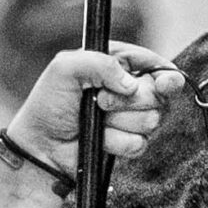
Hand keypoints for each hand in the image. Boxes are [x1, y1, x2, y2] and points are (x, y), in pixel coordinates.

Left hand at [8, 44, 184, 172]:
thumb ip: (100, 63)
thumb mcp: (66, 68)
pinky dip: (116, 142)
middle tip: (99, 101)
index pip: (157, 66)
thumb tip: (131, 85)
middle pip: (158, 95)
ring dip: (119, 122)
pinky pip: (139, 143)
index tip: (164, 84)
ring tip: (96, 119)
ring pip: (152, 120)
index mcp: (119, 63)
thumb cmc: (49, 103)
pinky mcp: (128, 142)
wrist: (40, 144)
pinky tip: (99, 139)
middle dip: (128, 100)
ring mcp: (131, 117)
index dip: (167, 76)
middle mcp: (130, 89)